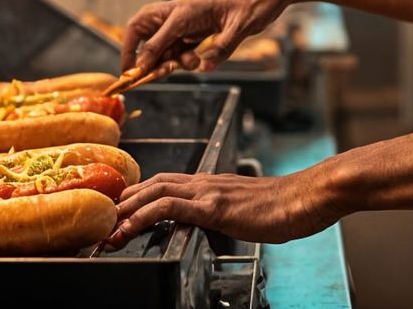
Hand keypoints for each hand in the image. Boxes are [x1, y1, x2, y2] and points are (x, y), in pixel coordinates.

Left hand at [104, 168, 340, 247]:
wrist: (310, 195)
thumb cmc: (287, 206)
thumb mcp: (248, 212)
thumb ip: (227, 215)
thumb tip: (216, 227)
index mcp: (212, 184)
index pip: (165, 183)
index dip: (138, 195)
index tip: (118, 213)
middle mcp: (205, 181)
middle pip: (151, 183)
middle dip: (123, 201)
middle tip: (101, 221)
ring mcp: (208, 191)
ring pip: (153, 192)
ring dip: (124, 210)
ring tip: (105, 231)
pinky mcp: (213, 206)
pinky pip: (168, 207)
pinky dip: (141, 216)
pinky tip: (126, 228)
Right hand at [121, 0, 302, 73]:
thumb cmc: (255, 1)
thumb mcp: (242, 26)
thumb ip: (222, 47)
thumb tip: (205, 67)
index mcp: (186, 10)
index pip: (151, 34)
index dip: (140, 56)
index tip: (135, 74)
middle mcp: (181, 14)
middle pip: (143, 32)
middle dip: (140, 54)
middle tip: (144, 73)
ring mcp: (187, 21)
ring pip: (161, 43)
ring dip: (167, 59)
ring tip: (192, 63)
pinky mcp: (197, 28)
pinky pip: (178, 46)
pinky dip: (180, 58)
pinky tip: (197, 61)